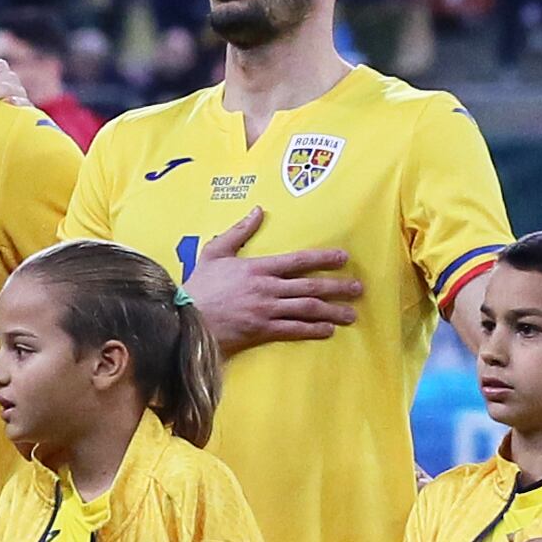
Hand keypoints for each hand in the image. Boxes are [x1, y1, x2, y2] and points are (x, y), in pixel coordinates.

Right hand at [184, 209, 358, 350]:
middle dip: (338, 287)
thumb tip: (257, 211)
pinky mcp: (262, 329)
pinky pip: (294, 329)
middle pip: (310, 286)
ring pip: (307, 308)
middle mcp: (267, 288)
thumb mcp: (214, 253)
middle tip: (358, 289)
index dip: (323, 258)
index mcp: (258, 268)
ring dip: (332, 311)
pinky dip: (313, 330)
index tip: (344, 257)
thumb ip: (238, 232)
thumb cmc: (198, 286)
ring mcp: (266, 310)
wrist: (184, 318)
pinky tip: (327, 330)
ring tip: (350, 314)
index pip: (298, 261)